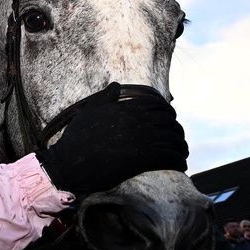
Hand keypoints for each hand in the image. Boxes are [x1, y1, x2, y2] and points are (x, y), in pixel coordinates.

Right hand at [35, 83, 187, 194]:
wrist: (68, 164)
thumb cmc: (76, 139)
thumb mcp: (87, 112)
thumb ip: (105, 98)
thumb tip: (117, 85)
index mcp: (123, 109)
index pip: (156, 104)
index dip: (168, 111)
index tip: (171, 118)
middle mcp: (133, 122)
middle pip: (168, 121)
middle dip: (177, 129)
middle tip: (178, 137)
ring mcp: (138, 140)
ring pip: (171, 139)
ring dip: (181, 146)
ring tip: (182, 152)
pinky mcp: (139, 159)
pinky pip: (168, 156)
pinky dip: (178, 160)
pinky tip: (180, 165)